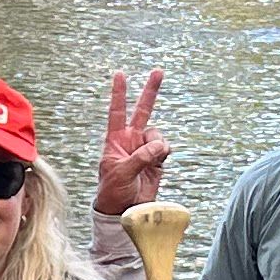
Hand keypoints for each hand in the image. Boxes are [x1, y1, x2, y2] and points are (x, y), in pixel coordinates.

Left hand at [93, 69, 171, 217]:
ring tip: (151, 159)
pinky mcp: (157, 159)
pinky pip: (165, 148)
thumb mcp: (121, 172)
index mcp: (115, 139)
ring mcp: (145, 148)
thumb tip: (160, 145)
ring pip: (158, 135)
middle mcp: (131, 140)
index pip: (117, 111)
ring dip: (157, 145)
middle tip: (159, 71)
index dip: (119, 93)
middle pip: (143, 110)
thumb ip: (140, 157)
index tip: (120, 74)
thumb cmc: (114, 190)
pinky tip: (157, 163)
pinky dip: (163, 153)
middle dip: (151, 91)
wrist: (125, 209)